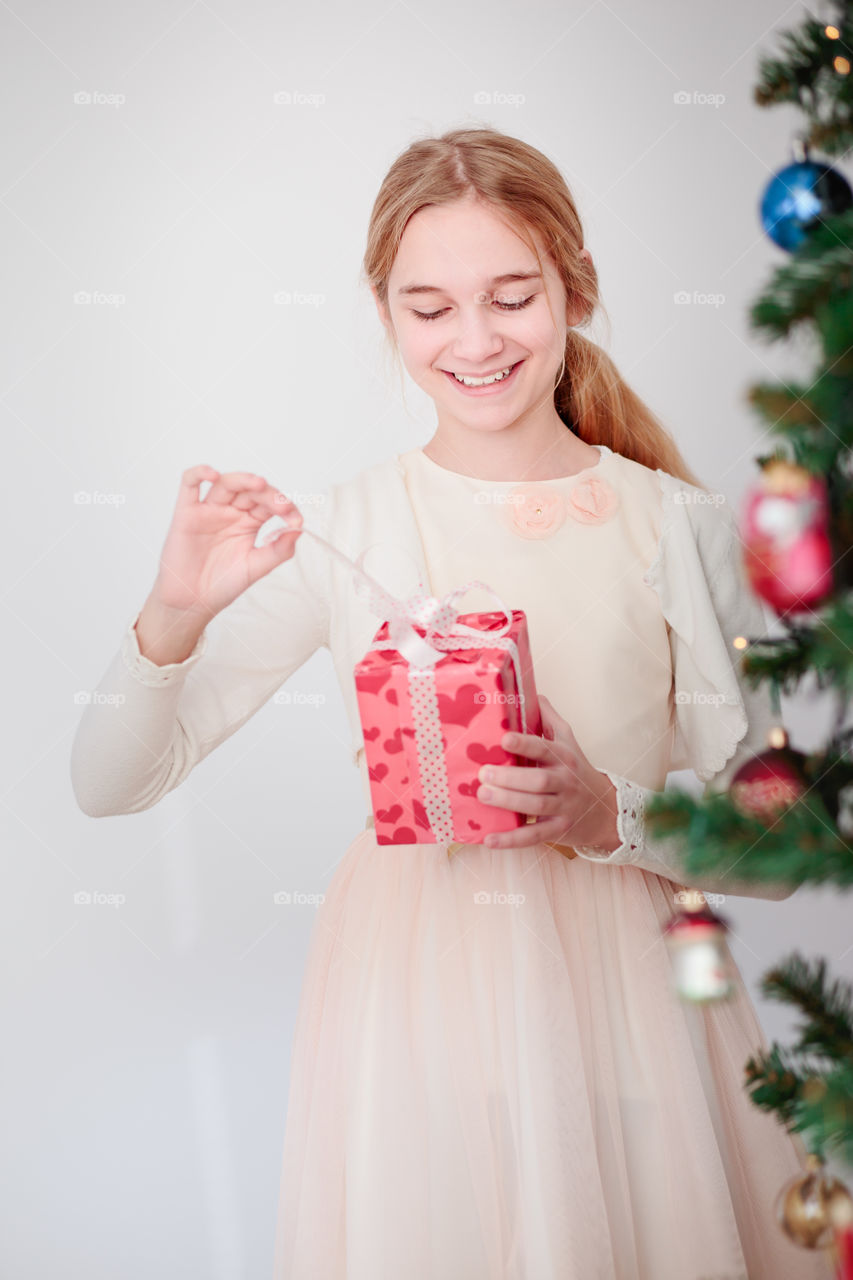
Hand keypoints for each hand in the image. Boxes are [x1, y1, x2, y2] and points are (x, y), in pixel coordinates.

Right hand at [151, 466, 304, 622]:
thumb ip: (278, 551)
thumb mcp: (256, 568)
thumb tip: (299, 530)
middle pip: (251, 490)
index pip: (270, 504)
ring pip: (226, 483)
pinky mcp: (186, 512)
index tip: (296, 521)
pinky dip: (199, 473)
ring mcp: (208, 510)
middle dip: (269, 494)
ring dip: (243, 479)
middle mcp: (230, 511)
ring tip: (259, 484)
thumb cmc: (222, 584)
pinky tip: (213, 474)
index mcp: (249, 522)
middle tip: (282, 506)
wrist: (192, 601)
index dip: (285, 507)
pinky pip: (189, 484)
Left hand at [475, 694, 619, 850]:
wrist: (606, 810)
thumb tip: (531, 692)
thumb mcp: (569, 742)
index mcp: (564, 757)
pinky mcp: (558, 830)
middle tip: (484, 773)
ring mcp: (563, 807)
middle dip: (510, 777)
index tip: (504, 739)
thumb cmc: (577, 770)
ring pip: (536, 805)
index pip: (545, 748)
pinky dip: (511, 840)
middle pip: (539, 780)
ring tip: (482, 795)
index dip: (525, 744)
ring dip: (508, 801)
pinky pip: (534, 836)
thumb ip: (550, 719)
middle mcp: (565, 781)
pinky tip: (489, 839)